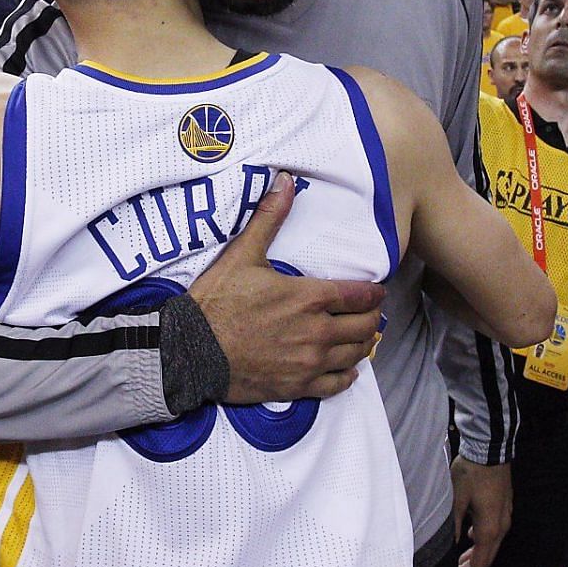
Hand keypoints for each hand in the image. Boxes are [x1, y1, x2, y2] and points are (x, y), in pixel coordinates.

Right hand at [189, 174, 386, 403]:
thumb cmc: (216, 302)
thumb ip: (269, 218)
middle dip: (372, 317)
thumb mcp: (243, 254)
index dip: (373, 293)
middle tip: (370, 313)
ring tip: (363, 336)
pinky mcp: (298, 387)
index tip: (377, 291)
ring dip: (364, 344)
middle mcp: (317, 332)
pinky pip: (337, 384)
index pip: (359, 296)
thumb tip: (286, 179)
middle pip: (364, 326)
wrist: (190, 352)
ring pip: (355, 354)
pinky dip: (347, 376)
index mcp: (309, 298)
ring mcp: (309, 362)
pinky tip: (348, 370)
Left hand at [452, 456, 512, 566]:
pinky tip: (468, 537)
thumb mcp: (455, 499)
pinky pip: (492, 531)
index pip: (480, 562)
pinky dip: (480, 540)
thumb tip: (448, 546)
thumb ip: (452, 526)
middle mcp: (501, 526)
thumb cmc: (472, 472)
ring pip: (490, 544)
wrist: (490, 449)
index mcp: (490, 528)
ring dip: (475, 555)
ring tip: (459, 562)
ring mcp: (504, 516)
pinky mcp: (503, 507)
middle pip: (487, 556)